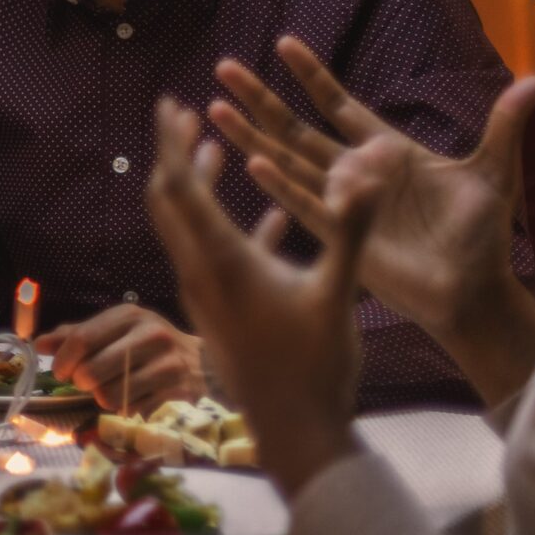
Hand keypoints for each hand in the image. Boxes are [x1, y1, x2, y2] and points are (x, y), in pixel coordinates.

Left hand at [34, 304, 204, 410]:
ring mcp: (167, 365)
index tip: (60, 372)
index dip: (63, 360)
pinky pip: (133, 410)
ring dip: (104, 399)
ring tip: (114, 390)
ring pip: (109, 396)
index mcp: (129, 316)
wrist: (202, 363)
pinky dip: (127, 409)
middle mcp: (150, 336)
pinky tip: (135, 398)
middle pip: (92, 372)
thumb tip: (38, 344)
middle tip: (87, 383)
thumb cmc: (147, 344)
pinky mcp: (177, 392)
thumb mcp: (115, 330)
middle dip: (83, 382)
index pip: (82, 339)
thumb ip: (76, 335)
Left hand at [143, 97, 362, 498]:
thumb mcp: (338, 293)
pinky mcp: (220, 310)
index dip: (173, 142)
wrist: (296, 431)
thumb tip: (366, 173)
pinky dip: (229, 225)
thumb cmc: (316, 367)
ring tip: (217, 147)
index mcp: (220, 262)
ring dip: (198, 186)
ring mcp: (205, 294)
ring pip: (187, 227)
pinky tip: (269, 216)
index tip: (169, 103)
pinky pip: (214, 255)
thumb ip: (349, 230)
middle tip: (182, 114)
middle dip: (175, 154)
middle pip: (170, 201)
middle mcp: (200, 273)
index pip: (182, 188)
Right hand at [209, 38, 534, 401]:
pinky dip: (280, 184)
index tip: (284, 42)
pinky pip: (304, 204)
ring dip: (252, 135)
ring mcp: (342, 201)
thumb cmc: (482, 235)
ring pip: (286, 160)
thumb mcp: (494, 172)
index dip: (312, 74)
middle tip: (225, 66)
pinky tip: (252, 164)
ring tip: (215, 108)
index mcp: (385, 151)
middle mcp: (354, 171)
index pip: (338, 103)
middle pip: (296, 126)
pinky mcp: (343, 233)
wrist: (475, 289)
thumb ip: (505, 124)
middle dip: (260, 97)